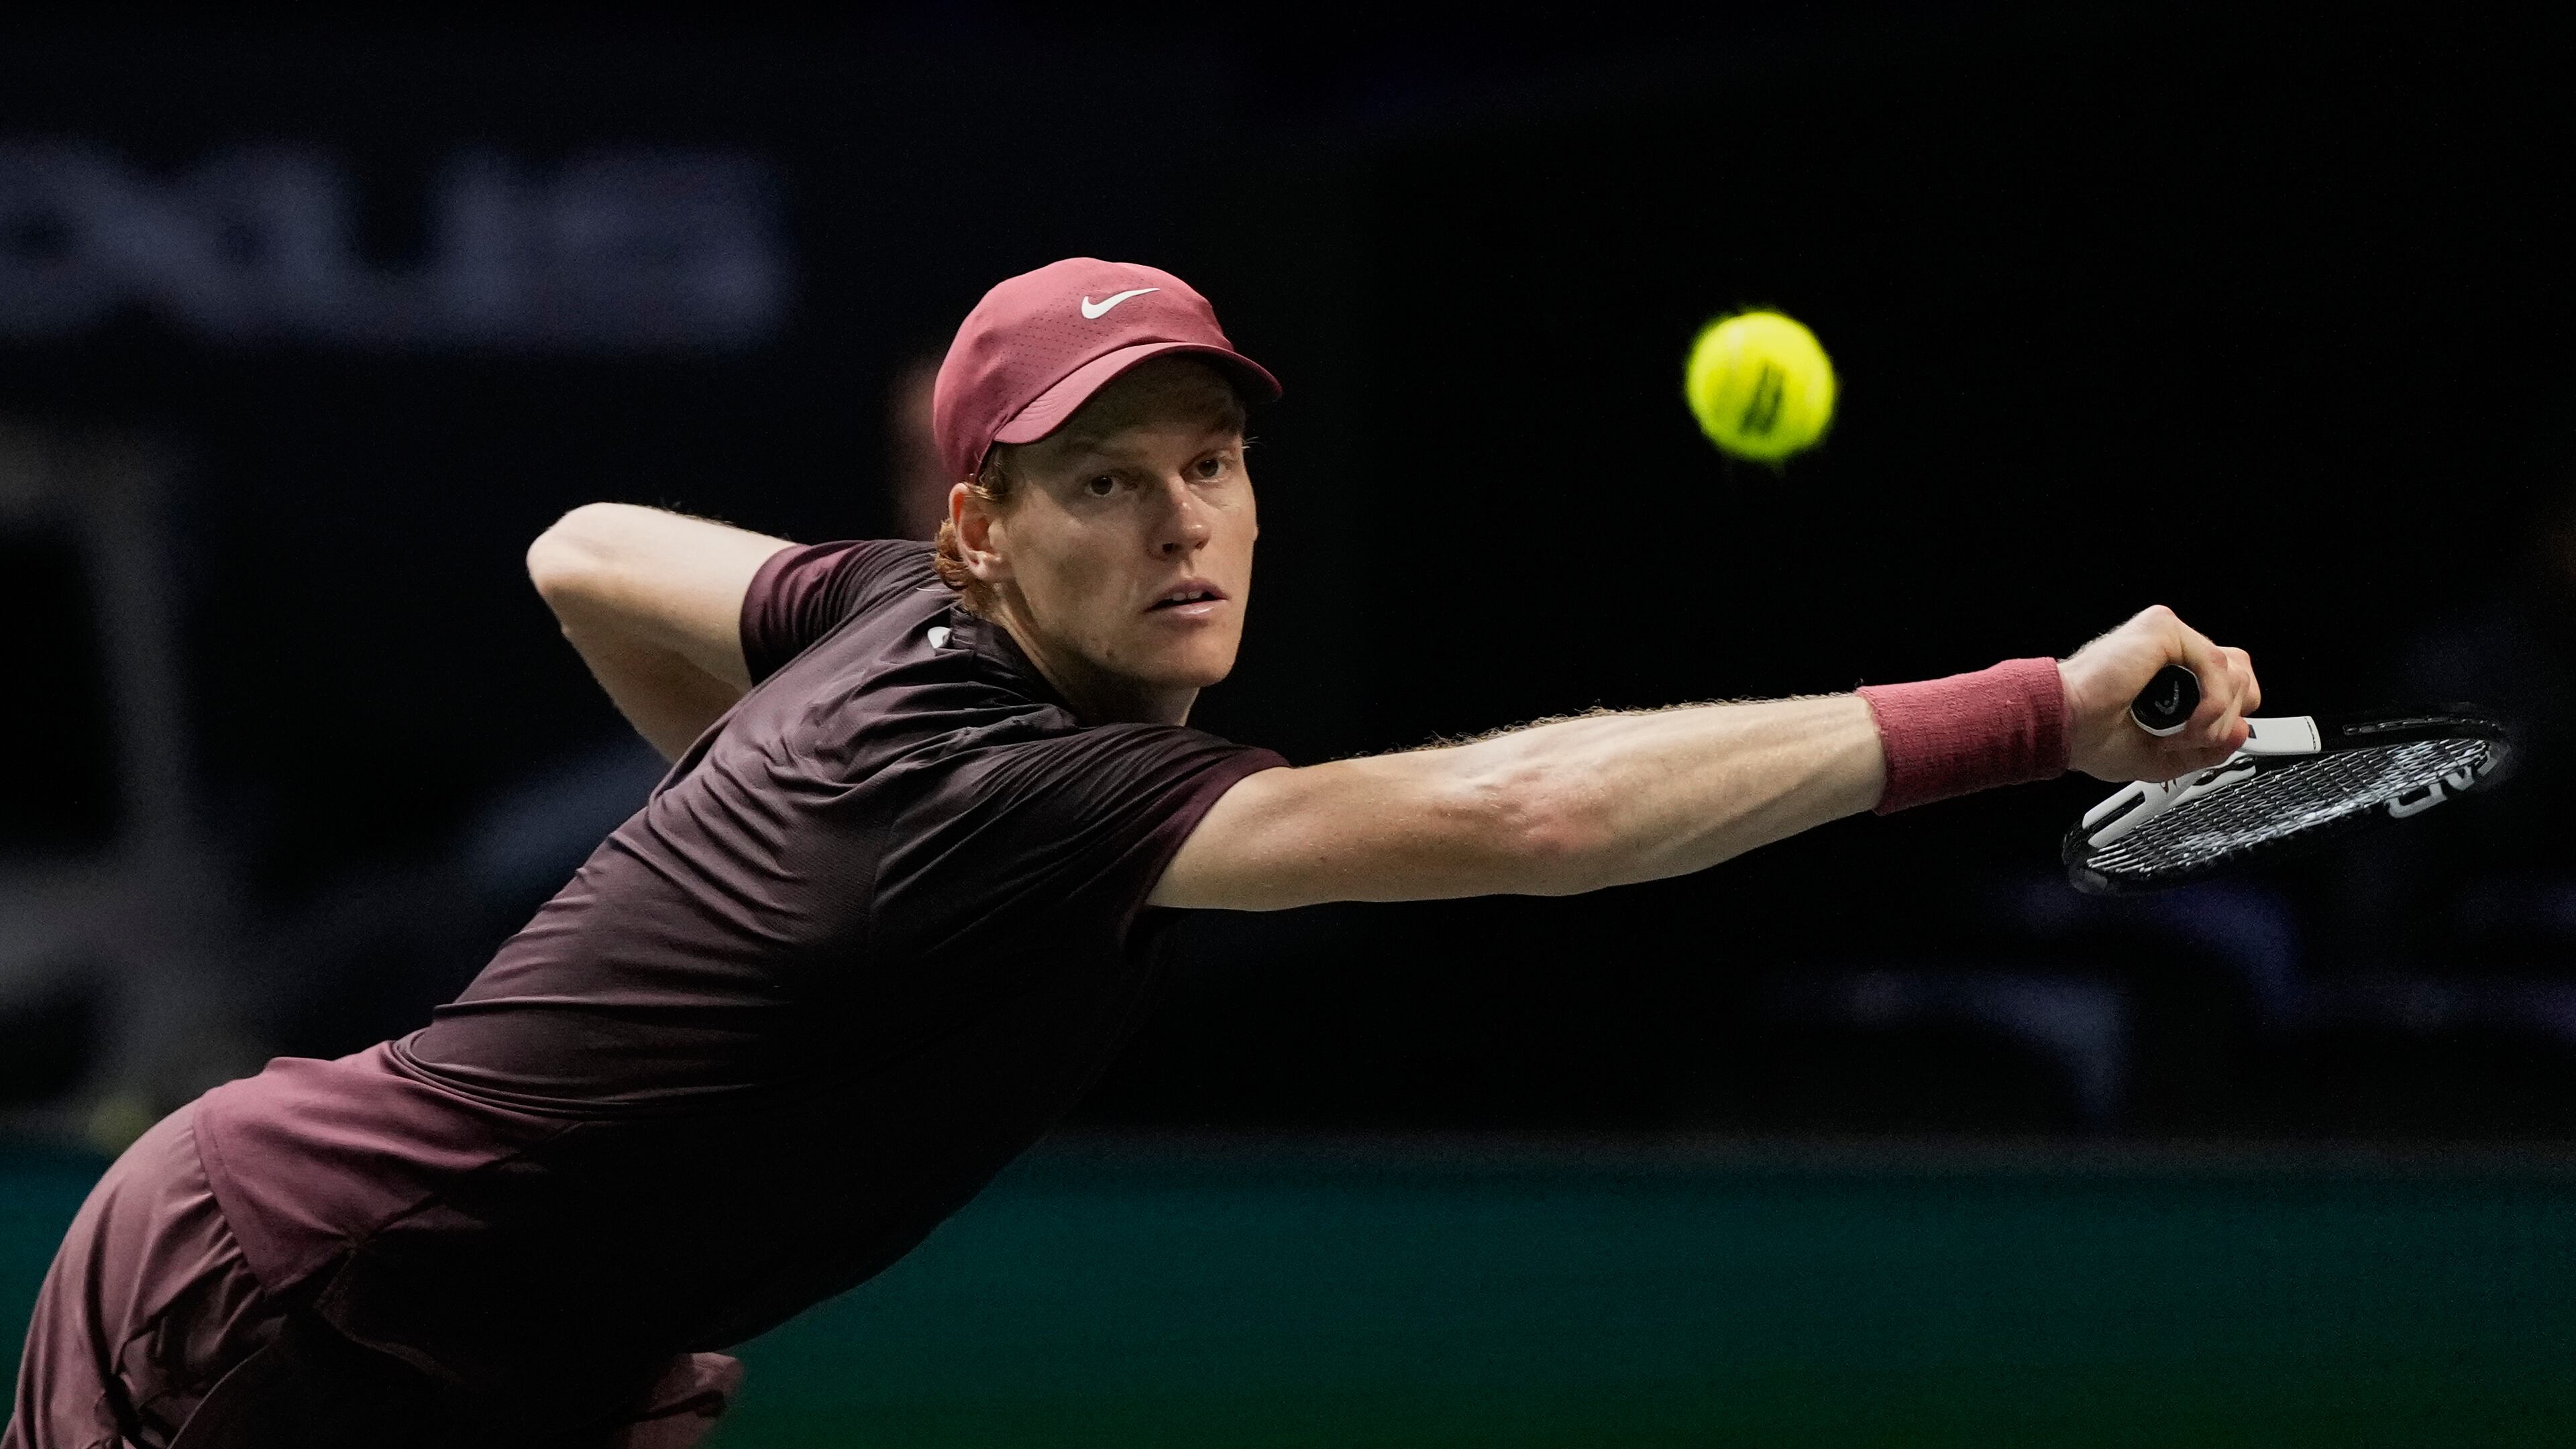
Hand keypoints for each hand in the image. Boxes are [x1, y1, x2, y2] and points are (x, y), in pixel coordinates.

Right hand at [2058, 605, 2261, 782]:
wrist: (2065, 728)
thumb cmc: (2092, 737)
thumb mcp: (2164, 758)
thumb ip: (2208, 748)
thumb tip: (2244, 732)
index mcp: (2167, 674)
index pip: (2227, 681)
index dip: (2229, 714)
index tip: (2208, 739)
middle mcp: (2169, 650)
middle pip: (2240, 672)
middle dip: (2231, 715)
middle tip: (2195, 739)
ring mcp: (2167, 637)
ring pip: (2234, 672)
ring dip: (2218, 717)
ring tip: (2183, 735)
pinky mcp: (2163, 629)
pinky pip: (2217, 665)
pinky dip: (2212, 703)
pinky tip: (2187, 722)